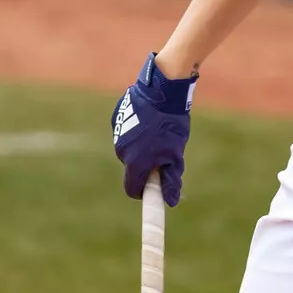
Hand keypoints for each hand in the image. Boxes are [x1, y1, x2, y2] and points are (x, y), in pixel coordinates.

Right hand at [111, 53, 197, 206]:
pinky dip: (136, 131)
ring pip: (129, 149)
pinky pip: (126, 132)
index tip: (153, 186)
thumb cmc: (170, 125)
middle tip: (163, 153)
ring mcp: (117, 134)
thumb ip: (171, 180)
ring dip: (141, 147)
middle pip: (132, 168)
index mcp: (134, 163)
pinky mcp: (117, 118)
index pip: (132, 189)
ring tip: (158, 132)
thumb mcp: (175, 154)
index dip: (143, 191)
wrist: (161, 91)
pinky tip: (149, 119)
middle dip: (145, 165)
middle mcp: (121, 151)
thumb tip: (170, 201)